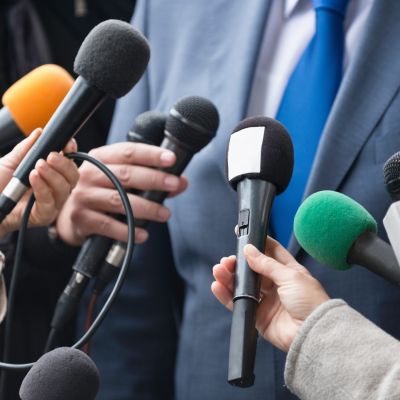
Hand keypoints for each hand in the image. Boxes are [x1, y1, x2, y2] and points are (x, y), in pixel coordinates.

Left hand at [0, 129, 78, 237]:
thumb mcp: (9, 162)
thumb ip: (25, 149)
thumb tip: (39, 132)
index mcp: (50, 174)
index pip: (69, 163)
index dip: (71, 152)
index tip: (67, 144)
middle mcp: (55, 188)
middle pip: (73, 176)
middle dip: (64, 164)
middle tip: (50, 157)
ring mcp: (52, 202)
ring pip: (65, 189)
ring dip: (53, 175)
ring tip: (37, 167)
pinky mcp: (44, 215)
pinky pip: (50, 201)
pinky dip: (43, 188)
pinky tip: (33, 178)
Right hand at [56, 142, 187, 245]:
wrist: (68, 215)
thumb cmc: (101, 192)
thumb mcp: (120, 179)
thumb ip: (151, 178)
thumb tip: (182, 182)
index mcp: (101, 157)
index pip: (128, 152)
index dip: (151, 154)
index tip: (171, 159)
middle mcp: (89, 174)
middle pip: (125, 174)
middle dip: (154, 179)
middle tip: (174, 184)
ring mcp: (83, 196)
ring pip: (119, 200)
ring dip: (146, 208)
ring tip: (165, 214)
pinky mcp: (81, 218)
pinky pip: (108, 225)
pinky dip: (128, 231)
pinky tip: (144, 235)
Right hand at [211, 236, 329, 351]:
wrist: (313, 333)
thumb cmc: (311, 302)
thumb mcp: (290, 276)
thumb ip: (267, 264)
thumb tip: (249, 250)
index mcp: (288, 270)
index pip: (270, 251)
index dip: (256, 243)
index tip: (242, 235)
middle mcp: (276, 284)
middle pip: (251, 268)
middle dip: (238, 262)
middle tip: (228, 260)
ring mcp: (266, 299)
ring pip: (242, 284)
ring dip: (229, 276)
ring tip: (219, 270)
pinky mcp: (257, 315)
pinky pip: (238, 302)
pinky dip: (226, 294)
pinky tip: (217, 285)